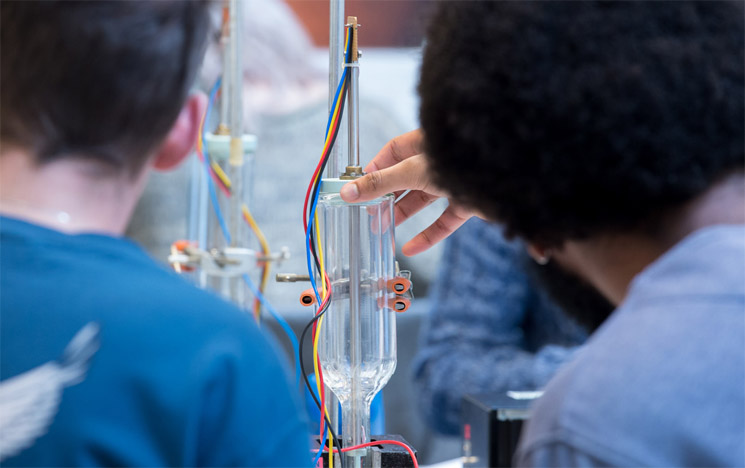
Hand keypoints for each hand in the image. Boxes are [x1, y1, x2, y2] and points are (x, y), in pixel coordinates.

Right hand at [340, 129, 475, 255]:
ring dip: (402, 215)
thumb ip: (381, 183)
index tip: (360, 187)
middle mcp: (440, 159)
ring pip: (423, 199)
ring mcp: (455, 180)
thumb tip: (348, 192)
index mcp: (426, 141)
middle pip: (406, 178)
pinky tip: (410, 249)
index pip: (393, 151)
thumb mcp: (412, 172)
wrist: (508, 176)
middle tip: (368, 214)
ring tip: (382, 231)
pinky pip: (444, 220)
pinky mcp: (469, 201)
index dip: (376, 168)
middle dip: (386, 197)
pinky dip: (428, 235)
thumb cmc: (460, 161)